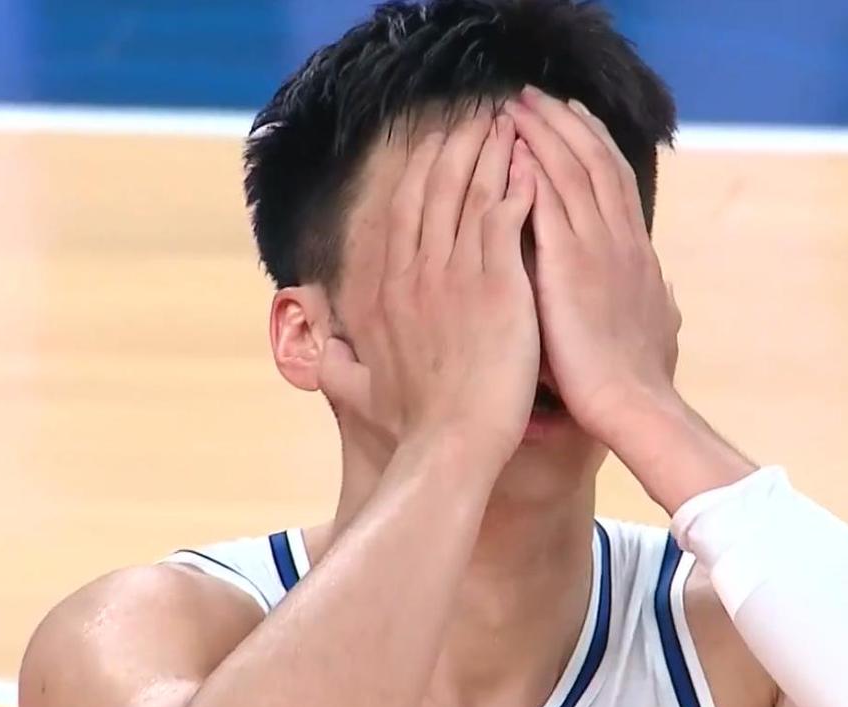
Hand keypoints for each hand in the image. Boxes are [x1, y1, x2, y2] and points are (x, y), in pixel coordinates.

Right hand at [318, 112, 539, 468]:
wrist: (451, 446)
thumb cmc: (417, 424)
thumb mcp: (363, 389)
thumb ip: (337, 364)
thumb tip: (316, 356)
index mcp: (387, 289)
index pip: (403, 210)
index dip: (423, 172)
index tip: (439, 146)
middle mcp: (415, 272)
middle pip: (434, 188)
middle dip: (456, 146)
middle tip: (478, 118)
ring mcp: (454, 274)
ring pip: (471, 192)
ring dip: (489, 152)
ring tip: (508, 126)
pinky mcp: (495, 284)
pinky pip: (505, 216)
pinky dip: (517, 184)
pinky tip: (531, 164)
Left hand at [504, 87, 680, 439]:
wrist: (633, 405)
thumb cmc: (636, 379)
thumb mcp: (657, 331)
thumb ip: (655, 303)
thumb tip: (666, 293)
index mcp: (637, 253)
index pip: (615, 182)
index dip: (594, 146)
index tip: (574, 119)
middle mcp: (621, 240)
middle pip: (596, 162)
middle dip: (566, 124)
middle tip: (538, 97)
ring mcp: (598, 248)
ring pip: (573, 170)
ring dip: (545, 133)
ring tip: (518, 107)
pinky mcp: (570, 265)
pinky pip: (551, 202)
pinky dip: (533, 170)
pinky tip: (513, 147)